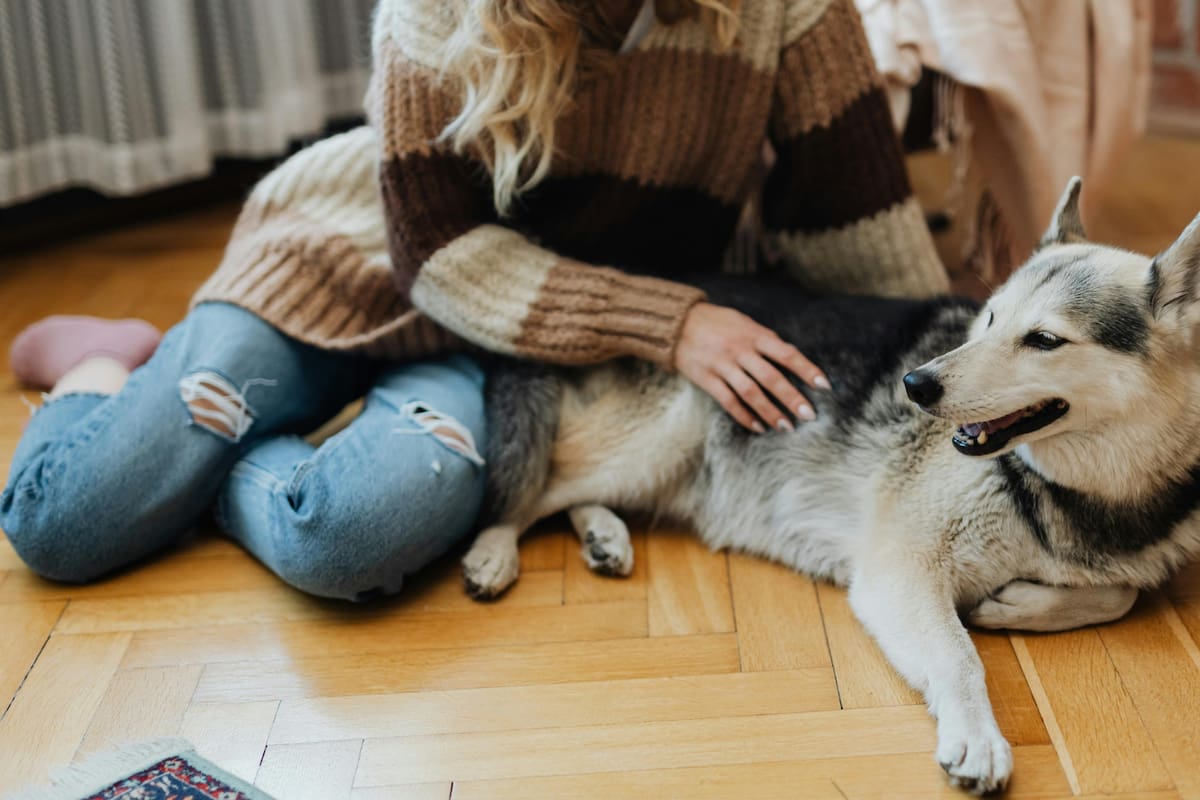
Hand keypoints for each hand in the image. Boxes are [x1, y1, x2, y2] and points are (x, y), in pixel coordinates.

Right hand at [674, 302, 829, 432]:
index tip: (824, 386)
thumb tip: (791, 359)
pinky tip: (759, 427)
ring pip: (751, 393)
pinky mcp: (707, 379)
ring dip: (771, 412)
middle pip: (771, 378)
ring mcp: (722, 365)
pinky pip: (728, 401)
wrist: (677, 323)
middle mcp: (740, 350)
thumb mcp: (744, 323)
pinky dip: (744, 416)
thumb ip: (765, 340)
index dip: (807, 370)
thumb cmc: (717, 323)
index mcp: (754, 335)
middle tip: (809, 416)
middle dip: (792, 398)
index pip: (787, 354)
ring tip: (787, 427)